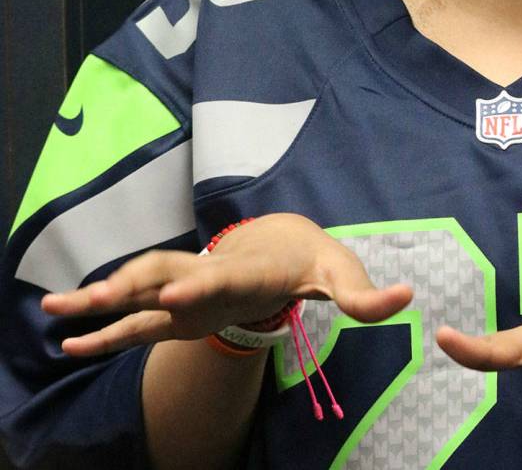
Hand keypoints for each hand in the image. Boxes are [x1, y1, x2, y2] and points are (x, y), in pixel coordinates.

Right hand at [42, 213, 412, 357]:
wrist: (284, 240)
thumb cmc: (313, 260)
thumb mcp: (342, 276)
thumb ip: (368, 294)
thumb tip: (407, 296)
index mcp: (249, 269)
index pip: (225, 276)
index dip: (206, 283)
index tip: (184, 294)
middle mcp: (210, 275)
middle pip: (168, 278)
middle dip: (133, 286)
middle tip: (96, 297)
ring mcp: (188, 289)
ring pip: (140, 290)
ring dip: (101, 301)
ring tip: (55, 314)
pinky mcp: (179, 308)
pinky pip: (137, 319)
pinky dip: (105, 328)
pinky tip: (69, 339)